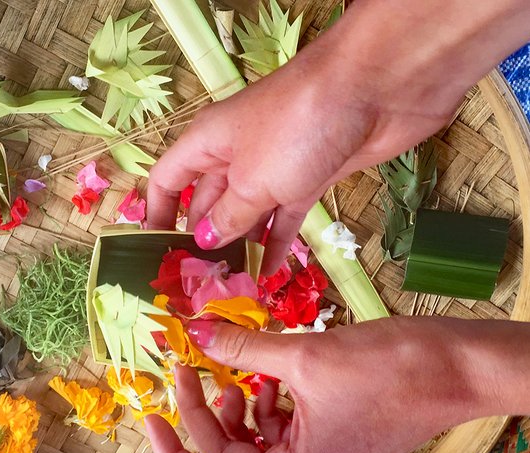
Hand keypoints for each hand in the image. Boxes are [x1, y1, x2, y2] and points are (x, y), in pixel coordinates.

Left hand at [145, 317, 529, 452]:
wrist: (457, 367)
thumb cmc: (390, 370)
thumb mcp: (303, 356)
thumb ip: (241, 346)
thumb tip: (196, 331)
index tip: (153, 417)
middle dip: (204, 413)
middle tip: (189, 366)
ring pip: (254, 445)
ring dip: (236, 407)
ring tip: (232, 369)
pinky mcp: (333, 444)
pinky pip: (282, 433)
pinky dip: (266, 404)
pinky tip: (266, 373)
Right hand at [146, 0, 529, 274]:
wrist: (375, 88)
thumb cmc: (297, 127)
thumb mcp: (252, 179)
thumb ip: (227, 216)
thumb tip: (204, 240)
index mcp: (208, 143)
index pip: (167, 179)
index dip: (157, 213)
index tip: (154, 252)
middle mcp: (235, 154)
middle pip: (207, 201)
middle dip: (203, 240)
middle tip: (199, 283)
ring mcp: (275, 166)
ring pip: (247, 213)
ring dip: (240, 246)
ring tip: (232, 287)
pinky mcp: (310, 176)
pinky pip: (284, 216)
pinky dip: (276, 242)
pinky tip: (270, 273)